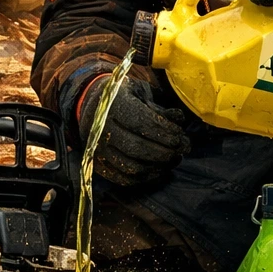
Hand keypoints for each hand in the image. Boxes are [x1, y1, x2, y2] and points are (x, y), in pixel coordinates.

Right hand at [78, 72, 189, 187]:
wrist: (90, 105)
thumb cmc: (123, 96)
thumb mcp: (140, 91)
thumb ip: (159, 106)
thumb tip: (179, 120)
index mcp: (112, 105)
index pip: (141, 122)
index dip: (164, 131)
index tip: (180, 134)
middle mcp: (100, 129)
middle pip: (136, 147)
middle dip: (164, 151)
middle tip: (182, 149)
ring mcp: (97, 150)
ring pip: (131, 166)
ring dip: (158, 167)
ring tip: (174, 159)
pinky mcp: (98, 164)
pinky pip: (123, 179)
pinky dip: (145, 178)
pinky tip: (159, 170)